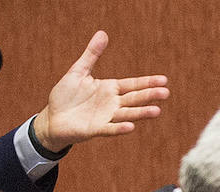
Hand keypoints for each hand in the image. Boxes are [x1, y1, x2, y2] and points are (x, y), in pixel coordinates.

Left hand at [32, 31, 168, 150]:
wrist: (53, 118)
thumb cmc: (65, 96)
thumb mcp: (78, 71)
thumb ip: (92, 54)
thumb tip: (103, 34)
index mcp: (110, 89)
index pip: (133, 85)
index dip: (147, 82)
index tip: (164, 80)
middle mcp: (112, 103)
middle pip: (134, 99)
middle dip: (150, 95)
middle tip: (166, 93)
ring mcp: (106, 117)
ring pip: (127, 114)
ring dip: (141, 113)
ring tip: (156, 111)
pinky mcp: (96, 129)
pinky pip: (110, 129)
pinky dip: (120, 128)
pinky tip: (131, 126)